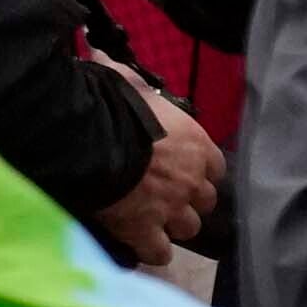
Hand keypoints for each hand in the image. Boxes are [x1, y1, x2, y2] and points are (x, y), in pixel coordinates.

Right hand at [94, 77, 223, 268]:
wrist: (91, 141)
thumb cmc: (112, 107)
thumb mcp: (126, 83)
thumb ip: (127, 77)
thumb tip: (103, 53)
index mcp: (197, 145)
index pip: (216, 167)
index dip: (199, 170)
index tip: (182, 169)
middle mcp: (193, 180)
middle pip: (205, 201)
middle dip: (187, 200)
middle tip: (163, 195)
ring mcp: (172, 209)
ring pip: (187, 228)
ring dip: (171, 224)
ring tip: (149, 218)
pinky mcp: (147, 232)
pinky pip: (160, 253)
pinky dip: (149, 249)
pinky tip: (136, 240)